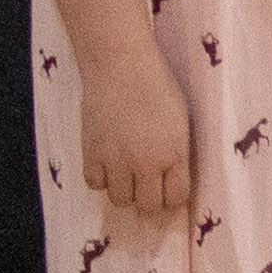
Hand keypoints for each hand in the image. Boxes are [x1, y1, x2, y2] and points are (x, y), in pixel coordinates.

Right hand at [75, 35, 192, 227]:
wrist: (121, 67)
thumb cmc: (157, 87)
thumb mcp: (180, 121)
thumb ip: (177, 153)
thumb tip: (173, 178)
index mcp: (175, 152)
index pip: (176, 197)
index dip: (175, 200)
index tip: (172, 194)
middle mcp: (145, 162)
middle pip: (147, 206)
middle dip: (151, 202)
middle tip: (150, 189)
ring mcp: (116, 160)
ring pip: (119, 200)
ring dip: (126, 191)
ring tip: (129, 174)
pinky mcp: (91, 153)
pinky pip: (94, 184)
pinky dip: (101, 179)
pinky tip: (108, 165)